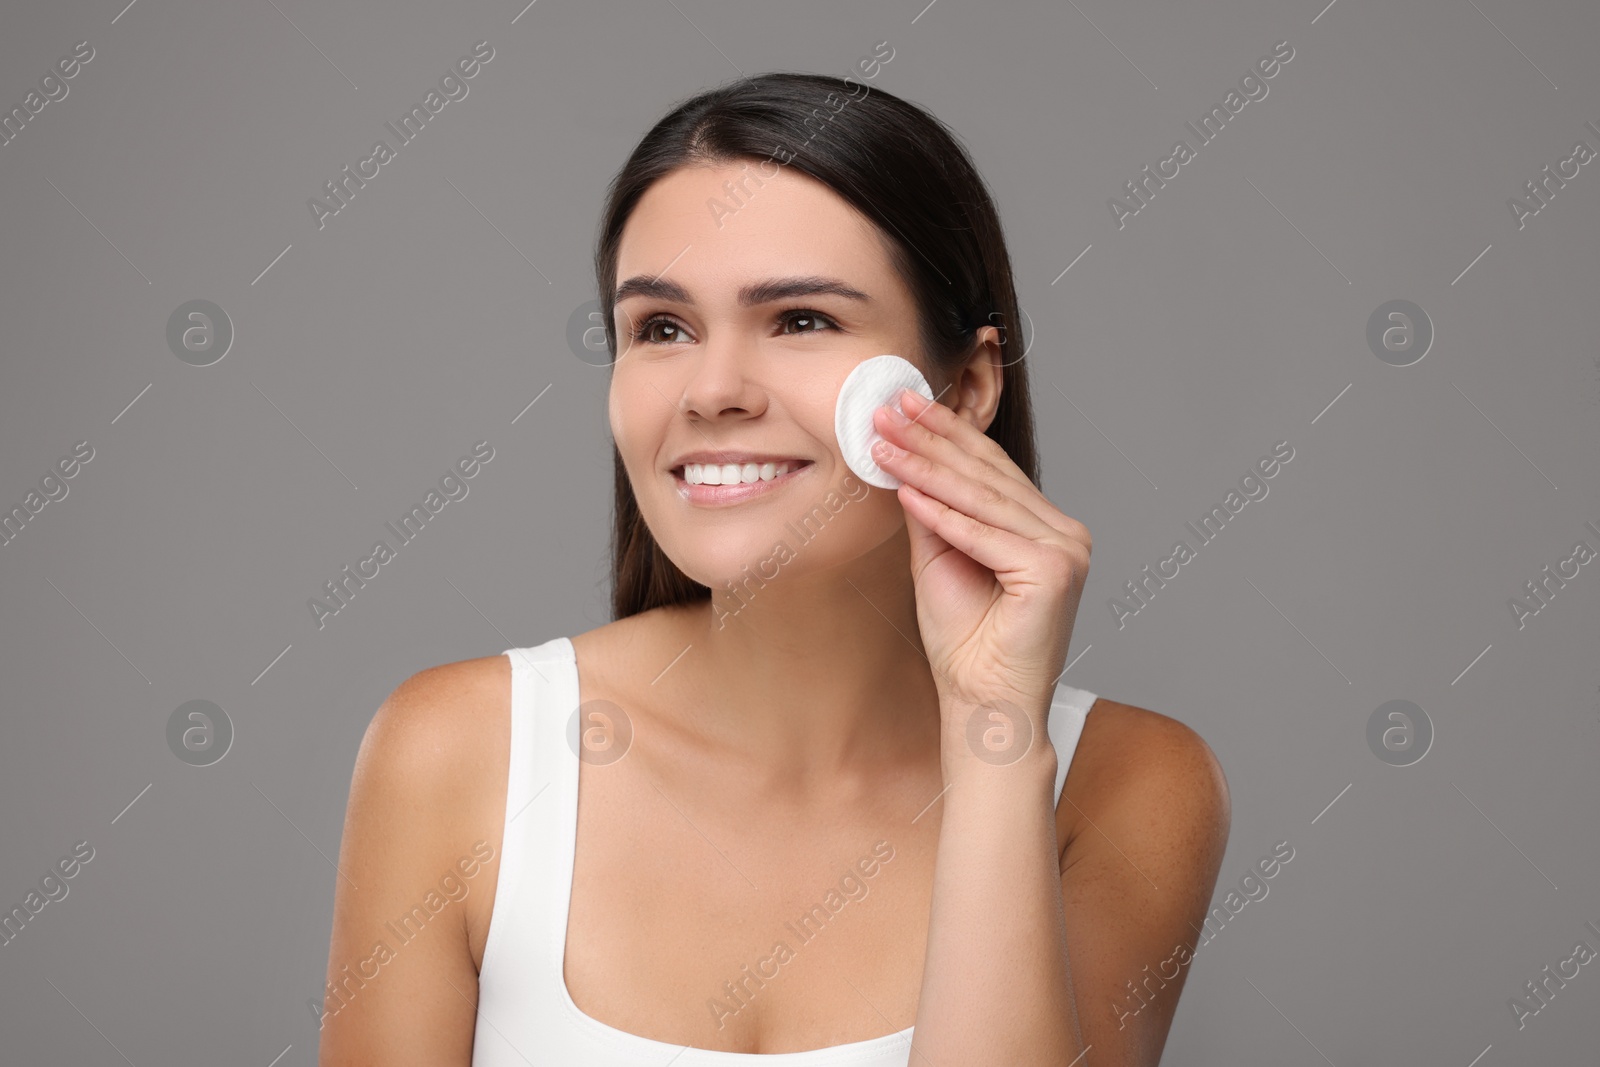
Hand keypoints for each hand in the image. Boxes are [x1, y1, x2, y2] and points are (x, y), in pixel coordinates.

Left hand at [871, 388, 1090, 740]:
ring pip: (983, 500)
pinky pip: (984, 536)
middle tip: (887, 408)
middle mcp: (1065, 533)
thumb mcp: (939, 559)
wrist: (984, 703)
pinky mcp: (1054, 573)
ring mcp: (1066, 551)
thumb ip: (931, 511)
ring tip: (884, 442)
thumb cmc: (964, 643)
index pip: (990, 469)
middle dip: (931, 439)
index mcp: (1046, 527)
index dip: (946, 432)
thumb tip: (904, 457)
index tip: (903, 404)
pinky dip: (942, 515)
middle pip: (986, 476)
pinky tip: (905, 491)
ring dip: (927, 467)